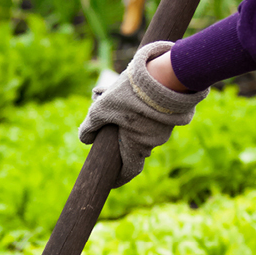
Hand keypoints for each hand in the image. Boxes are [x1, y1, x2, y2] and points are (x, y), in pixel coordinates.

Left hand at [78, 41, 208, 185]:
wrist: (164, 75)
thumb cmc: (129, 96)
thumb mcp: (100, 110)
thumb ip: (90, 127)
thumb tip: (85, 139)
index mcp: (137, 148)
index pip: (129, 172)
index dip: (119, 178)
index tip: (111, 179)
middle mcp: (153, 142)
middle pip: (133, 147)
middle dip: (119, 140)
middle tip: (107, 126)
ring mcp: (164, 128)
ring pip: (142, 130)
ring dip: (128, 121)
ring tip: (114, 98)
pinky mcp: (170, 112)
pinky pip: (152, 118)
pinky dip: (140, 111)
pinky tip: (131, 93)